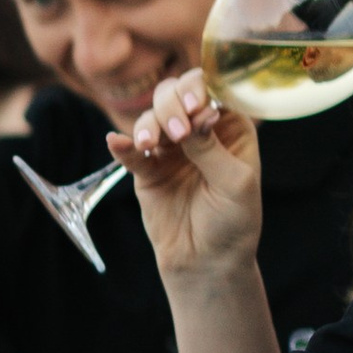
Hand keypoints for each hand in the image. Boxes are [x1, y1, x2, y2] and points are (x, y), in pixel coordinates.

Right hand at [109, 69, 262, 278]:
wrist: (208, 262)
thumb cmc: (234, 222)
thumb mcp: (235, 183)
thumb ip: (212, 148)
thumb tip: (196, 115)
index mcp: (230, 128)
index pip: (212, 91)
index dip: (200, 90)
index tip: (195, 108)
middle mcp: (199, 131)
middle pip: (176, 95)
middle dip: (172, 105)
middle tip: (176, 132)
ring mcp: (171, 149)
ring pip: (151, 117)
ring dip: (148, 124)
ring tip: (150, 143)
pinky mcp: (147, 169)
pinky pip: (131, 151)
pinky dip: (123, 145)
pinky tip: (117, 143)